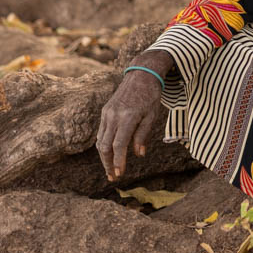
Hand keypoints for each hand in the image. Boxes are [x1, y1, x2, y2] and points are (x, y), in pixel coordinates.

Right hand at [96, 55, 168, 180]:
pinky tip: (109, 154)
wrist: (141, 75)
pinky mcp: (105, 111)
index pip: (118, 145)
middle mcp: (114, 116)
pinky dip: (103, 145)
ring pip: (100, 141)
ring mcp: (107, 113)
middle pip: (105, 146)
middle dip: (108, 164)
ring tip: (111, 169)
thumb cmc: (150, 95)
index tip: (120, 174)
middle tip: (113, 177)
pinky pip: (101, 132)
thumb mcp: (152, 116)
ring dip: (104, 157)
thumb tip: (138, 155)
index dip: (118, 162)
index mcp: (127, 117)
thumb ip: (143, 135)